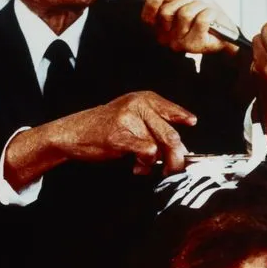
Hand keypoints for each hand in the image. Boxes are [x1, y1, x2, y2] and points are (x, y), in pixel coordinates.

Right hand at [62, 91, 195, 174]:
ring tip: (145, 166)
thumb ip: (156, 126)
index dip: (184, 118)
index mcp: (144, 98)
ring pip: (160, 146)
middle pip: (171, 135)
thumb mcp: (132, 116)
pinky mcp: (120, 136)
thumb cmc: (106, 127)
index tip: (192, 124)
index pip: (172, 111)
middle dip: (177, 157)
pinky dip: (146, 164)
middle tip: (174, 169)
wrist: (74, 132)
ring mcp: (129, 119)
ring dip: (156, 163)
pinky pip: (147, 152)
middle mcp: (139, 105)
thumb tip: (182, 149)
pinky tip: (137, 167)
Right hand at [141, 0, 237, 53]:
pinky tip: (211, 17)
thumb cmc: (203, 10)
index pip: (147, 16)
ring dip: (199, 5)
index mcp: (159, 25)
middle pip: (166, 11)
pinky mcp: (194, 45)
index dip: (152, 3)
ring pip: (185, 13)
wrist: (224, 30)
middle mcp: (166, 37)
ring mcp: (179, 43)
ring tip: (203, 10)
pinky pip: (201, 19)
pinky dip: (210, 12)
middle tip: (194, 2)